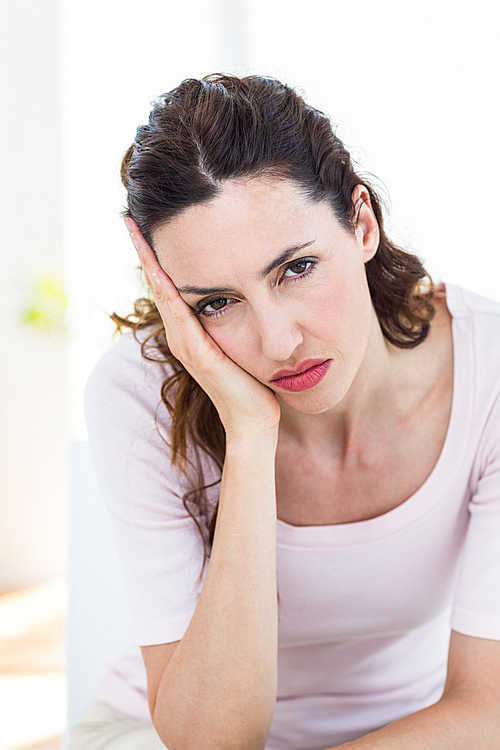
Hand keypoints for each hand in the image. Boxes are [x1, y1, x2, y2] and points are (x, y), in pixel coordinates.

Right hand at [124, 218, 281, 439]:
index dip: (155, 255)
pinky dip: (168, 292)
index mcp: (189, 330)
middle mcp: (181, 335)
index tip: (146, 225)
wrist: (253, 420)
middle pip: (157, 283)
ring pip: (162, 294)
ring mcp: (186, 345)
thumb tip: (244, 287)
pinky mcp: (199, 356)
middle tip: (130, 217)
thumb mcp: (238, 340)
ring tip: (136, 233)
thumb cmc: (250, 382)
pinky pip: (180, 317)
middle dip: (144, 250)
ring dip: (149, 262)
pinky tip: (160, 270)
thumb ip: (232, 316)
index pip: (167, 284)